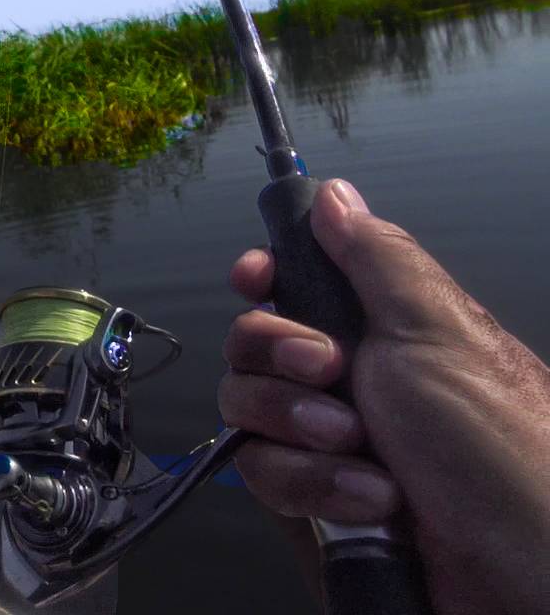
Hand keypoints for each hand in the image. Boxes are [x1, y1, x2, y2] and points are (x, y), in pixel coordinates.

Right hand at [219, 178, 549, 614]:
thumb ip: (377, 258)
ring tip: (365, 457)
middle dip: (281, 357)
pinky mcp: (310, 505)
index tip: (255, 278)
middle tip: (332, 374)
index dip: (266, 276)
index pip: (298, 283)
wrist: (518, 571)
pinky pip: (261, 476)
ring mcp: (326, 445)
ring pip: (247, 410)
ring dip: (301, 431)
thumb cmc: (498, 446)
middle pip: (252, 342)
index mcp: (385, 331)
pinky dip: (312, 487)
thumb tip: (335, 195)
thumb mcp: (439, 331)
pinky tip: (370, 503)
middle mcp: (350, 383)